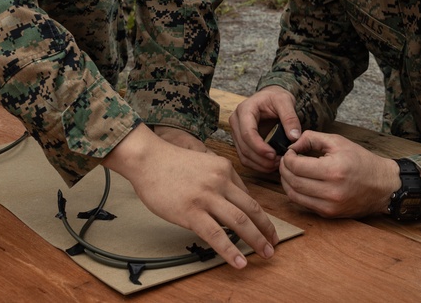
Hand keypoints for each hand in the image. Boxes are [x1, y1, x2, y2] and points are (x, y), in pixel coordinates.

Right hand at [104, 123, 278, 268]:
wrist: (147, 159)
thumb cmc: (169, 162)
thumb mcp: (202, 162)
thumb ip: (217, 179)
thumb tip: (228, 202)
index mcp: (224, 168)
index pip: (247, 195)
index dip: (258, 215)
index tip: (264, 227)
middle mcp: (220, 181)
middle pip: (251, 208)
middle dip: (266, 228)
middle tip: (274, 243)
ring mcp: (206, 197)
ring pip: (240, 221)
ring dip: (256, 240)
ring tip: (265, 254)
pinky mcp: (191, 212)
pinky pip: (217, 235)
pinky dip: (231, 251)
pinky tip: (240, 262)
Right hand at [228, 86, 301, 172]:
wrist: (270, 97)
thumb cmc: (275, 97)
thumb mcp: (285, 101)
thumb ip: (290, 118)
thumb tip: (294, 137)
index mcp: (244, 110)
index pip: (247, 133)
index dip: (259, 147)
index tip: (274, 155)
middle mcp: (236, 121)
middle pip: (244, 147)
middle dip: (261, 158)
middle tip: (279, 162)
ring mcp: (236, 132)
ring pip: (243, 155)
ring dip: (259, 164)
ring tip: (276, 164)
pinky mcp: (240, 141)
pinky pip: (245, 158)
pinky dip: (257, 164)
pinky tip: (270, 165)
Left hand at [278, 131, 397, 218]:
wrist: (383, 186)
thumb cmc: (361, 161)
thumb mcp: (338, 141)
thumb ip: (312, 138)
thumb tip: (292, 144)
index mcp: (333, 170)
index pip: (296, 165)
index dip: (287, 157)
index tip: (290, 151)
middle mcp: (331, 191)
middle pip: (292, 181)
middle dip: (284, 169)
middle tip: (286, 160)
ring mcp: (329, 206)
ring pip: (294, 195)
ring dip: (286, 182)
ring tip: (290, 171)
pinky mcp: (329, 214)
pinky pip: (303, 204)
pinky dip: (296, 192)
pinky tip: (299, 182)